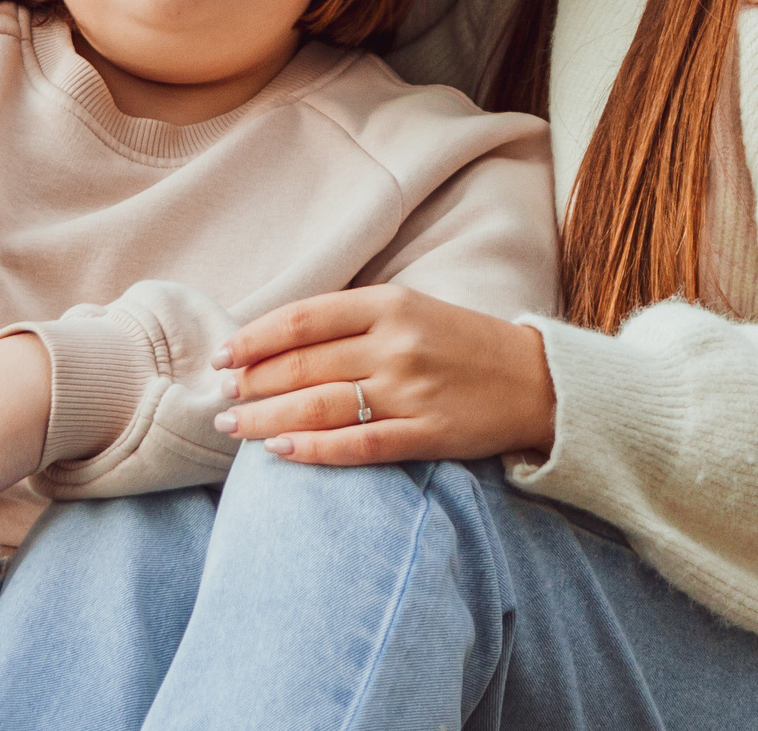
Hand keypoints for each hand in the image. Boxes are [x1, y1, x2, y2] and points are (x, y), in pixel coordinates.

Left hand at [209, 284, 553, 466]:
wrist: (536, 380)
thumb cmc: (461, 343)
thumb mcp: (411, 309)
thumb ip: (351, 320)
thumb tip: (277, 340)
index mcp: (390, 303)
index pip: (302, 319)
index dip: (253, 338)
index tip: (222, 356)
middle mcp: (397, 344)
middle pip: (303, 365)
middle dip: (252, 383)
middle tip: (220, 397)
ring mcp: (412, 392)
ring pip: (321, 406)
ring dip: (267, 419)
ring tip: (233, 427)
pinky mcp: (429, 435)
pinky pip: (359, 445)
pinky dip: (315, 450)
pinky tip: (280, 453)